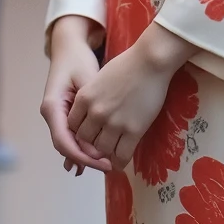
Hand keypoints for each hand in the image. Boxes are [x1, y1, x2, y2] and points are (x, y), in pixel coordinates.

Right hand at [41, 16, 109, 174]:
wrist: (68, 48)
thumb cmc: (78, 60)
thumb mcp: (88, 79)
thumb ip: (92, 106)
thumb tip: (99, 134)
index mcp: (52, 106)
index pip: (64, 141)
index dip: (83, 156)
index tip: (104, 163)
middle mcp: (51, 114)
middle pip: (66, 147)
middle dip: (87, 160)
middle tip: (110, 167)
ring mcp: (56, 115)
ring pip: (69, 143)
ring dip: (86, 156)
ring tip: (107, 166)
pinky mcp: (65, 114)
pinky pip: (73, 136)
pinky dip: (84, 147)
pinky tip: (96, 160)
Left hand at [66, 23, 192, 172]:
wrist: (151, 61)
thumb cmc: (128, 65)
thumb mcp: (99, 79)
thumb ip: (90, 98)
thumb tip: (90, 115)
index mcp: (84, 98)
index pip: (72, 127)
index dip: (79, 133)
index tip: (89, 135)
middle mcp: (95, 112)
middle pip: (84, 141)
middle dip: (91, 145)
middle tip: (100, 146)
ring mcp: (114, 123)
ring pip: (102, 151)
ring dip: (106, 154)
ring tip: (112, 152)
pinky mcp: (133, 130)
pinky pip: (122, 155)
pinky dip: (120, 161)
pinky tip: (121, 160)